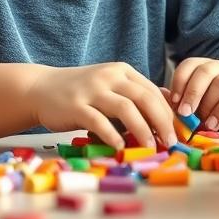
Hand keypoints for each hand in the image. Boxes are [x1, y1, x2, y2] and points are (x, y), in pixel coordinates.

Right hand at [28, 63, 176, 149]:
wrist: (41, 88)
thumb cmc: (81, 91)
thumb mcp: (110, 86)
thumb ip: (134, 94)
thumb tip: (167, 107)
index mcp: (122, 71)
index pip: (152, 91)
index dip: (168, 112)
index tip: (177, 131)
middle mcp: (109, 77)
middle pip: (144, 98)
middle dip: (161, 121)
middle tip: (170, 141)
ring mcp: (92, 90)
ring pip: (126, 108)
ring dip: (142, 130)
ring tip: (150, 147)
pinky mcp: (76, 106)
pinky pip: (99, 121)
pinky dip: (112, 135)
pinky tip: (120, 147)